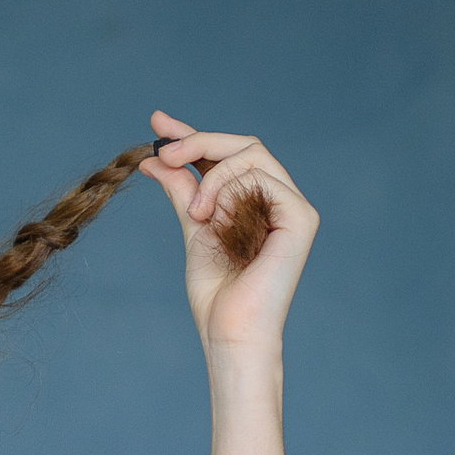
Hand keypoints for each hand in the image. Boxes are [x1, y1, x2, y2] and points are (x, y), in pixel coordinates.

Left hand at [140, 112, 317, 359]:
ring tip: (193, 212)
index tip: (156, 123)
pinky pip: (263, 177)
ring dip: (212, 174)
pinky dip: (229, 190)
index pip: (227, 154)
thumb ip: (181, 190)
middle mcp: (280, 198)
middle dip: (197, 141)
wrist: (229, 330)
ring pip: (251, 154)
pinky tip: (211, 217)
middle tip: (161, 153)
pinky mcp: (300, 217)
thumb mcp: (192, 227)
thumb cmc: (215, 291)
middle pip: (243, 144)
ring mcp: (294, 206)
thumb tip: (154, 156)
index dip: (192, 134)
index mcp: (256, 200)